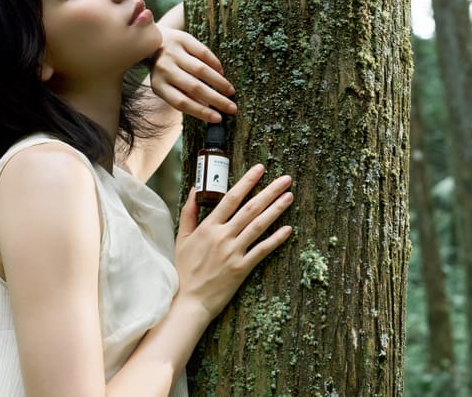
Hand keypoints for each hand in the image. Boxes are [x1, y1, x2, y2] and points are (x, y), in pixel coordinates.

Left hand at [149, 26, 237, 122]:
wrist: (149, 41)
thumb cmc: (163, 70)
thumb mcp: (166, 86)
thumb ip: (183, 97)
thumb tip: (208, 111)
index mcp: (158, 85)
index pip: (181, 102)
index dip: (201, 111)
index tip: (218, 118)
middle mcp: (164, 69)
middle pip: (194, 87)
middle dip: (216, 99)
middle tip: (232, 108)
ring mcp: (173, 53)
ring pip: (200, 70)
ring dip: (219, 82)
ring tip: (230, 91)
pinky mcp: (182, 39)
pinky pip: (203, 53)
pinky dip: (215, 64)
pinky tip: (221, 73)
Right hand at [173, 164, 293, 318]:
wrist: (190, 301)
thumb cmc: (185, 269)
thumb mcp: (182, 238)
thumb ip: (189, 213)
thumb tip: (195, 189)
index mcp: (208, 227)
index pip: (231, 198)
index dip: (247, 182)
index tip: (260, 169)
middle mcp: (222, 237)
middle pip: (250, 209)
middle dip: (269, 192)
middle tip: (285, 179)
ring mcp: (233, 252)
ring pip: (258, 226)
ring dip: (276, 210)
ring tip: (289, 197)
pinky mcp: (241, 268)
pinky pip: (262, 250)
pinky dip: (275, 239)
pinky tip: (288, 229)